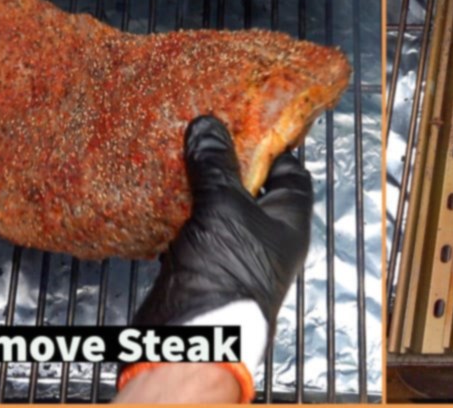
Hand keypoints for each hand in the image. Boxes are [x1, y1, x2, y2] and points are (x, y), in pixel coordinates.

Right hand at [124, 116, 311, 399]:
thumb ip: (217, 164)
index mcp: (289, 221)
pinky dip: (179, 209)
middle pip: (252, 187)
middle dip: (230, 161)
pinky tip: (160, 189)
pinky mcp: (200, 262)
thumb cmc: (228, 273)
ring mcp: (233, 250)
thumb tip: (207, 126)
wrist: (194, 333)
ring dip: (201, 183)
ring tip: (180, 150)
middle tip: (206, 130)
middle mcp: (266, 236)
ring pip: (220, 206)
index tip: (249, 119)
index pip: (292, 172)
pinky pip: (193, 227)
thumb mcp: (226, 206)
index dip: (273, 144)